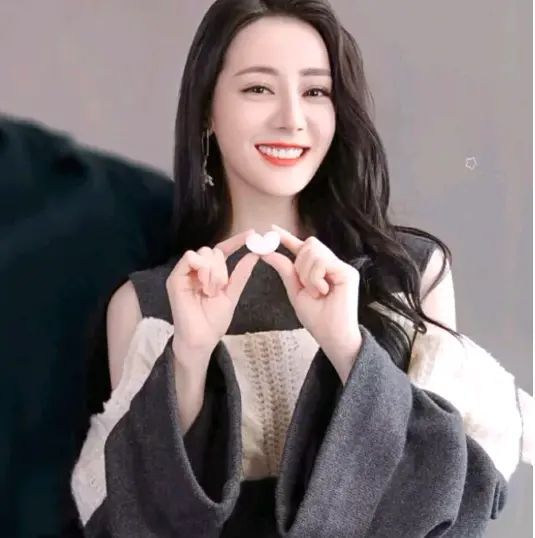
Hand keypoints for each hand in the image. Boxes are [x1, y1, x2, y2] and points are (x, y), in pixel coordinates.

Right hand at [166, 229, 259, 363]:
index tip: (251, 234)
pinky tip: (204, 285)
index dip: (236, 241)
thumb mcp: (232, 294)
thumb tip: (254, 254)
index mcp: (210, 272)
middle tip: (220, 288)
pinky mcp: (175, 278)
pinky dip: (201, 269)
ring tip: (211, 291)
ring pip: (203, 252)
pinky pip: (189, 258)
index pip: (222, 250)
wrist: (202, 338)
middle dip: (221, 268)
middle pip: (213, 251)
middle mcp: (197, 270)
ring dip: (213, 271)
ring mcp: (185, 273)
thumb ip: (241, 274)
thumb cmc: (214, 320)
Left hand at [260, 224, 361, 376]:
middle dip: (300, 264)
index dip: (287, 237)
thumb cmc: (317, 318)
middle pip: (309, 244)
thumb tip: (267, 252)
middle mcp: (332, 264)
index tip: (272, 229)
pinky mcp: (348, 272)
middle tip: (306, 286)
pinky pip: (322, 263)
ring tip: (317, 293)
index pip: (302, 247)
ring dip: (307, 275)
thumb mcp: (295, 292)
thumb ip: (285, 270)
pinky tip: (322, 292)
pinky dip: (315, 278)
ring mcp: (342, 267)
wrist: (331, 336)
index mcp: (319, 269)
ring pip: (313, 252)